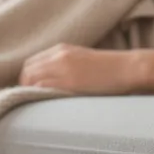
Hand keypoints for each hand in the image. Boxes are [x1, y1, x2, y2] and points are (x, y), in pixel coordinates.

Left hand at [18, 44, 143, 94]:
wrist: (128, 68)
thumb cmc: (110, 69)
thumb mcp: (83, 61)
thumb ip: (65, 66)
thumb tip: (50, 82)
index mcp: (62, 49)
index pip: (31, 62)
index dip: (28, 78)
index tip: (32, 90)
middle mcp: (59, 55)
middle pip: (27, 70)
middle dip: (26, 85)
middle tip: (33, 99)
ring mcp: (63, 67)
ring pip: (31, 78)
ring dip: (30, 91)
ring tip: (38, 103)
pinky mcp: (69, 81)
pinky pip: (42, 87)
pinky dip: (39, 95)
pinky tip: (46, 103)